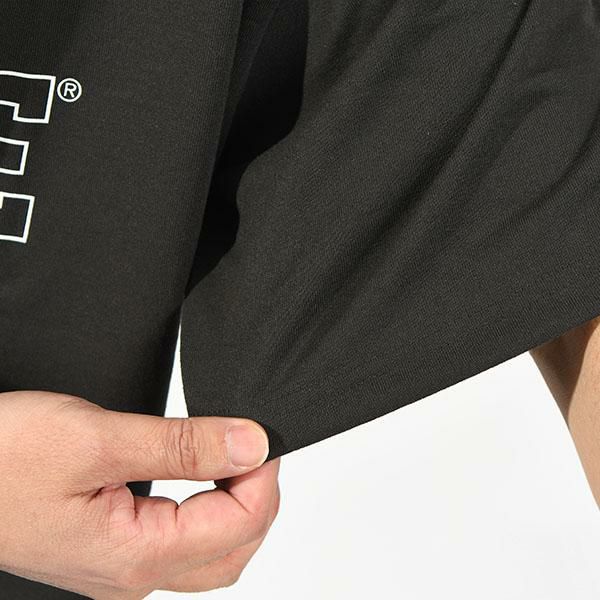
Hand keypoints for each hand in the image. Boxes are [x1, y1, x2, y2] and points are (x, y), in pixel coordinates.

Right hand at [0, 390, 279, 598]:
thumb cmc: (2, 455)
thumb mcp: (97, 438)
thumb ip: (182, 445)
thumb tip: (250, 444)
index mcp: (135, 553)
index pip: (238, 525)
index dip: (264, 476)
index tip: (264, 435)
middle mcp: (132, 574)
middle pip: (233, 551)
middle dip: (259, 498)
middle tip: (256, 447)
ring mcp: (121, 567)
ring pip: (211, 554)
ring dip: (237, 507)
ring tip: (236, 457)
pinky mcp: (111, 549)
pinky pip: (182, 544)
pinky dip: (208, 510)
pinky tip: (204, 477)